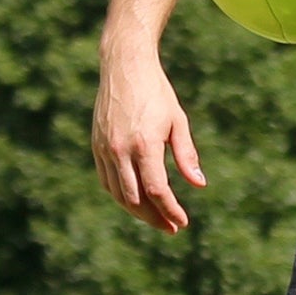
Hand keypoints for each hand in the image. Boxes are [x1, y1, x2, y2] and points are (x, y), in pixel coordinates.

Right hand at [92, 51, 208, 234]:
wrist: (124, 67)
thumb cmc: (157, 92)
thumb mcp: (178, 121)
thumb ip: (186, 155)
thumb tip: (198, 185)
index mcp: (145, 144)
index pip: (157, 190)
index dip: (170, 210)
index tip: (182, 222)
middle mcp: (121, 150)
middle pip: (136, 199)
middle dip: (154, 218)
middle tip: (171, 228)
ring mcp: (105, 149)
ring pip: (118, 194)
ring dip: (137, 211)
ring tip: (155, 218)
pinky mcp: (97, 146)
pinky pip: (107, 181)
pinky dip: (121, 196)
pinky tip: (135, 201)